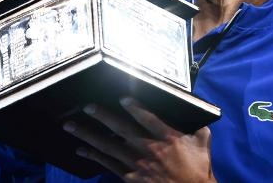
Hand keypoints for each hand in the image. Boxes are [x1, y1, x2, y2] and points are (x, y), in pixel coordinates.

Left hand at [63, 98, 214, 181]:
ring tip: (70, 126)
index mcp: (168, 138)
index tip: (122, 98)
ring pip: (109, 146)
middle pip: (123, 129)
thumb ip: (197, 125)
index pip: (149, 119)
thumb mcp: (202, 143)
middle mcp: (149, 149)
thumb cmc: (198, 169)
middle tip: (87, 106)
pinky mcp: (130, 177)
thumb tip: (194, 109)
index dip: (135, 108)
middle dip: (104, 117)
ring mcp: (137, 164)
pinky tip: (81, 150)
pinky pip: (109, 165)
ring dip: (88, 135)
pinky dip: (94, 157)